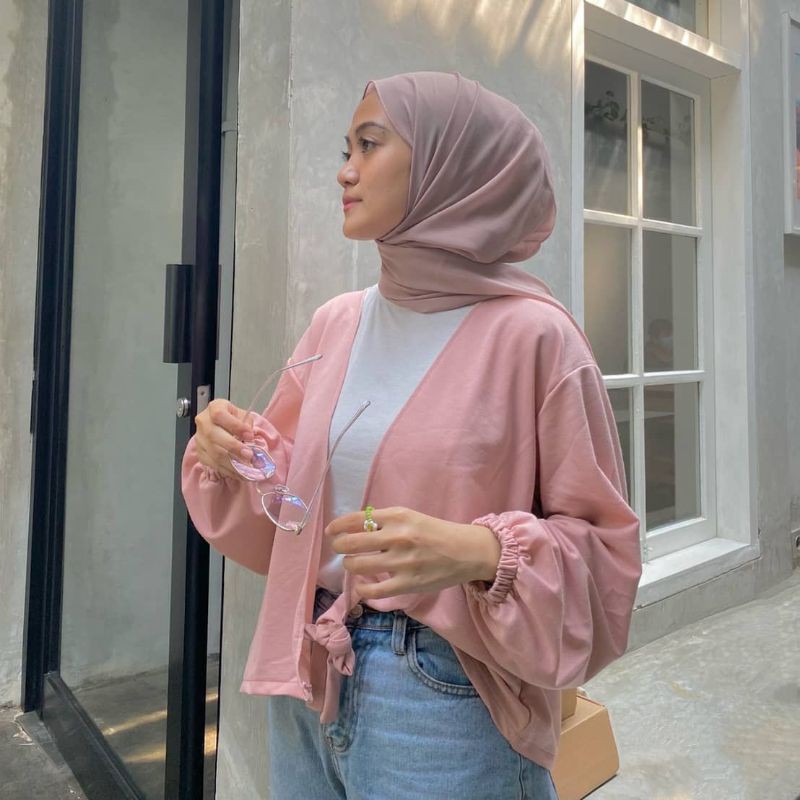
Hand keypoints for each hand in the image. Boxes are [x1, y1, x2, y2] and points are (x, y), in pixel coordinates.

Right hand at [194, 399, 255, 479]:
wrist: (221, 426)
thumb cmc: (233, 419)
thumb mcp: (242, 415)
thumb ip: (246, 424)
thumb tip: (248, 438)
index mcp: (214, 408)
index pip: (220, 415)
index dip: (235, 426)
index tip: (249, 435)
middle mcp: (203, 422)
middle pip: (214, 436)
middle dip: (234, 448)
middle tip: (249, 455)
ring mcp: (200, 439)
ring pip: (214, 453)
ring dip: (232, 463)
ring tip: (247, 469)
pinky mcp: (201, 454)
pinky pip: (213, 464)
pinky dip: (228, 471)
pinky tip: (239, 473)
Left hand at [324, 506, 500, 600]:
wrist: (465, 551)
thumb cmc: (435, 532)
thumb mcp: (410, 517)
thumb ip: (385, 521)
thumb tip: (354, 528)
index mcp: (397, 516)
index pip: (356, 519)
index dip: (337, 526)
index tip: (331, 531)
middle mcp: (397, 537)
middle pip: (351, 543)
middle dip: (339, 547)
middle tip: (341, 549)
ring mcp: (401, 562)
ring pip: (358, 566)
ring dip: (350, 565)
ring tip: (354, 564)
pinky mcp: (407, 584)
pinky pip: (373, 590)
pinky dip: (362, 588)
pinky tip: (363, 585)